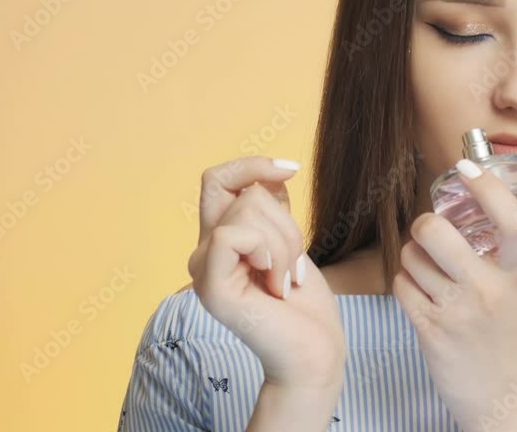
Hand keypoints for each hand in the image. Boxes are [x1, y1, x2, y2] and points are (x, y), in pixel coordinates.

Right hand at [187, 156, 345, 391]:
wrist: (313, 349)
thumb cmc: (303, 301)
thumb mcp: (288, 240)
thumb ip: (272, 208)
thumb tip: (272, 172)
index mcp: (219, 238)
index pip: (218, 178)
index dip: (252, 166)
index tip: (292, 170)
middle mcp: (204, 251)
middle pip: (245, 192)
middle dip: (286, 221)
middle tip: (294, 264)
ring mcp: (203, 269)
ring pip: (249, 211)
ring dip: (286, 243)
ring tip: (286, 279)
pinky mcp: (211, 287)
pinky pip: (232, 235)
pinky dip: (267, 251)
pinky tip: (275, 282)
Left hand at [392, 160, 516, 429]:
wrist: (508, 400)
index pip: (511, 221)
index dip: (486, 187)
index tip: (466, 168)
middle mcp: (489, 292)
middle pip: (437, 232)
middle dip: (426, 223)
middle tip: (432, 228)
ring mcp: (456, 313)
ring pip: (412, 257)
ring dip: (413, 255)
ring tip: (428, 265)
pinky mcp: (430, 332)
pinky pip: (402, 285)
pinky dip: (406, 282)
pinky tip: (422, 289)